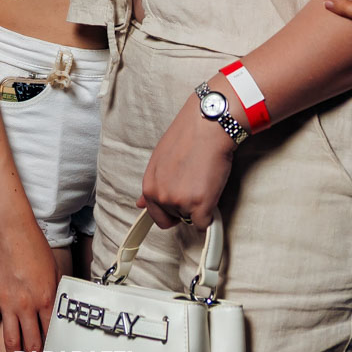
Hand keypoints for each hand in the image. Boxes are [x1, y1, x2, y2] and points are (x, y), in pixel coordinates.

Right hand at [0, 218, 59, 351]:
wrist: (11, 230)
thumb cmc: (35, 246)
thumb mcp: (56, 269)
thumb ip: (57, 292)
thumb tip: (60, 308)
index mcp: (46, 299)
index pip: (51, 335)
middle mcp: (27, 306)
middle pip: (31, 345)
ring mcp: (7, 303)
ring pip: (11, 341)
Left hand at [138, 92, 235, 229]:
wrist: (207, 126)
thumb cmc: (187, 137)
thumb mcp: (159, 160)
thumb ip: (153, 184)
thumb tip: (140, 204)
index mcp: (149, 186)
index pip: (156, 215)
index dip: (170, 210)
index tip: (179, 200)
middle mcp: (161, 197)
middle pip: (174, 219)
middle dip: (184, 208)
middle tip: (194, 185)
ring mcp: (180, 202)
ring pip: (191, 219)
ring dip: (199, 207)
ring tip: (203, 180)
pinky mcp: (200, 205)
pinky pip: (205, 225)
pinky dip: (211, 215)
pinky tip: (212, 192)